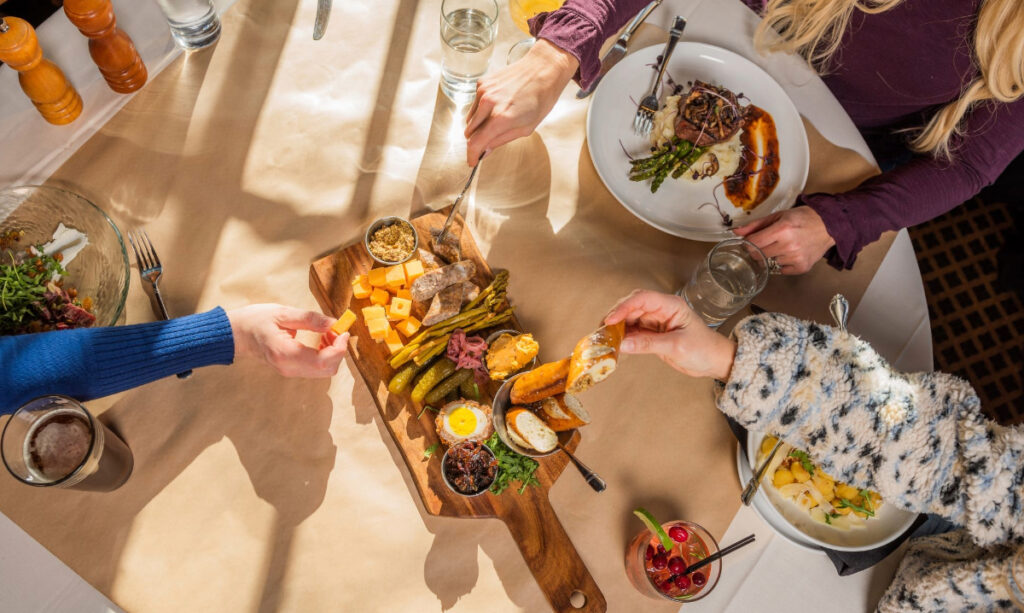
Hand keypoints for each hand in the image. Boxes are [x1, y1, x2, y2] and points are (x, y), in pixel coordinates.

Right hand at [227, 304, 348, 377]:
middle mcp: (289, 368)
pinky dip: (325, 356)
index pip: (323, 361)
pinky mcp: (291, 370)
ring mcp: (289, 371)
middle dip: (338, 351)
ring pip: (324, 371)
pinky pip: (316, 368)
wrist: (236, 334)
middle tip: (336, 330)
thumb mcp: (283, 313)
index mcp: (286, 353)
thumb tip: (334, 323)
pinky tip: (321, 340)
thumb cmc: (255, 321)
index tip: (343, 331)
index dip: (339, 348)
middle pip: (327, 369)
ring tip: (327, 333)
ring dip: (332, 353)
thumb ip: (309, 319)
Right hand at [464, 39, 577, 164]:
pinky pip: (474, 103)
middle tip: (489, 141)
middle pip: (470, 132)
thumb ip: (501, 140)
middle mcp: (487, 104)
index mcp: (501, 118)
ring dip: (478, 124)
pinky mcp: (481, 83)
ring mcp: (482, 91)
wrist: (543, 68)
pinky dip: (481, 109)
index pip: (475, 143)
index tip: (472, 161)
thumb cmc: (540, 99)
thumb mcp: (526, 128)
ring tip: (498, 119)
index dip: (472, 155)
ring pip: (470, 118)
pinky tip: (497, 104)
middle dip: (477, 140)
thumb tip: (485, 150)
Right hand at [603, 290, 735, 380]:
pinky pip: (633, 332)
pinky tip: (616, 345)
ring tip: (605, 339)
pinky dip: (623, 338)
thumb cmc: (704, 349)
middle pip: (632, 307)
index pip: (642, 299)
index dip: (624, 307)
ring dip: (617, 329)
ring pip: (630, 320)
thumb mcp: (677, 346)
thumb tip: (623, 344)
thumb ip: (649, 344)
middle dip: (616, 317)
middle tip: (602, 331)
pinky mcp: (653, 334)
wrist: (715, 361)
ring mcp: (656, 322)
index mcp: (671, 305)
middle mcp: (661, 310)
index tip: (611, 320)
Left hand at [733, 207, 834, 273]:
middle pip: (759, 255)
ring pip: (771, 262)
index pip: (753, 243)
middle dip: (759, 249)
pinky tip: (792, 253)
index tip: (751, 241)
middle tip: (770, 242)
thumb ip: (756, 225)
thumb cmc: (803, 218)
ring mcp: (796, 258)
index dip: (748, 243)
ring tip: (786, 245)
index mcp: (781, 230)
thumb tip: (737, 232)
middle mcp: (788, 245)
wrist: (829, 225)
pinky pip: (782, 270)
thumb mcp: (778, 216)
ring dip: (774, 255)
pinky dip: (784, 263)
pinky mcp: (802, 267)